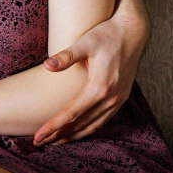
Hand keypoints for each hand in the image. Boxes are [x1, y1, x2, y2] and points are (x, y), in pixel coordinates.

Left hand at [33, 12, 145, 144]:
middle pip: (80, 124)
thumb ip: (66, 56)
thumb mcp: (86, 42)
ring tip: (55, 141)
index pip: (71, 114)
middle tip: (39, 142)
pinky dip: (89, 128)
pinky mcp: (122, 97)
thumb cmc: (107, 33)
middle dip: (59, 135)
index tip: (38, 136)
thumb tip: (47, 65)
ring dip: (74, 135)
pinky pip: (104, 120)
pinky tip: (79, 130)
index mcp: (100, 87)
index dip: (53, 126)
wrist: (134, 30)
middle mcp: (111, 98)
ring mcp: (118, 99)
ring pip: (93, 125)